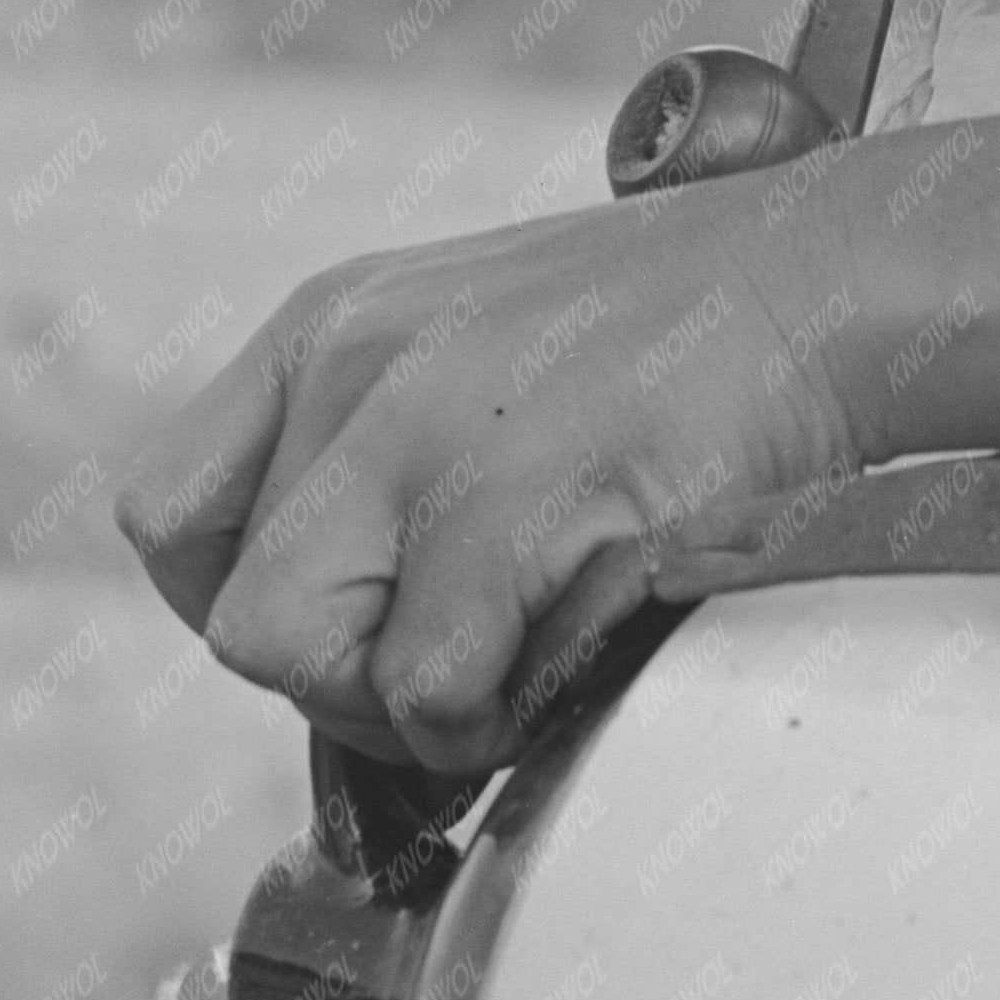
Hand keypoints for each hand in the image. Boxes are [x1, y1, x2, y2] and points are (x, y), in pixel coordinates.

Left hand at [116, 182, 868, 766]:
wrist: (830, 284)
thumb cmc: (684, 343)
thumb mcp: (477, 352)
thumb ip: (381, 463)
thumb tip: (346, 638)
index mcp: (326, 330)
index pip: (169, 519)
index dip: (247, 605)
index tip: (354, 627)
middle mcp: (350, 370)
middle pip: (234, 616)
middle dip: (342, 684)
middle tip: (461, 671)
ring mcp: (423, 429)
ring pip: (298, 659)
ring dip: (411, 709)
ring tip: (517, 672)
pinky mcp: (513, 497)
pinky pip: (427, 683)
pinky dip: (497, 714)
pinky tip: (575, 655)